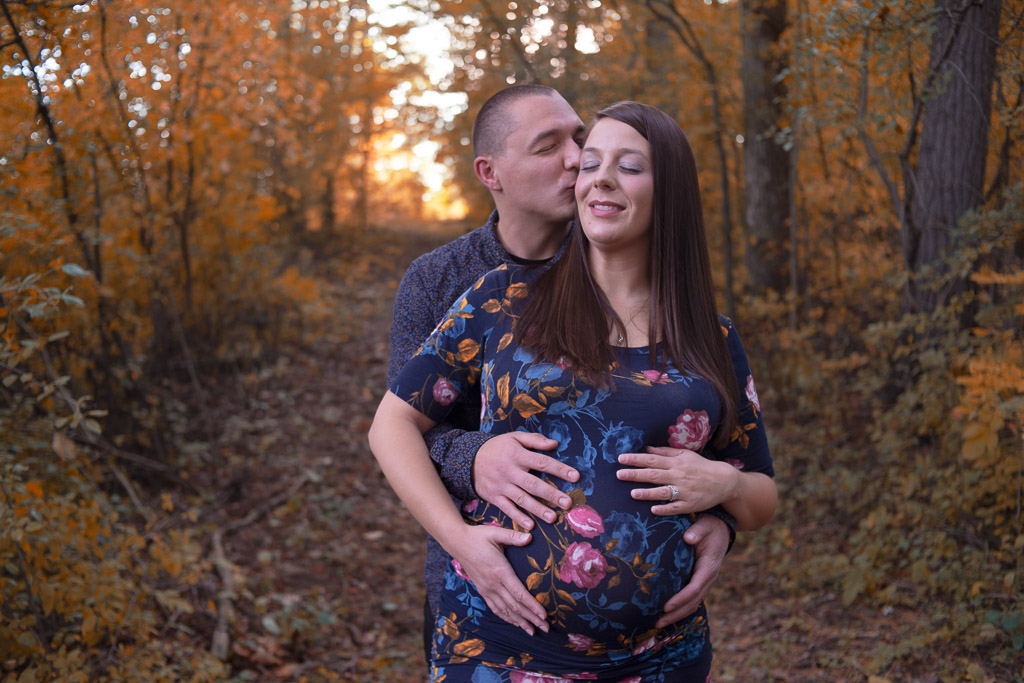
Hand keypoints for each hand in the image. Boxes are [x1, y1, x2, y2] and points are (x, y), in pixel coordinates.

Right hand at [448, 523, 548, 634]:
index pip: (519, 594)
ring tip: (533, 631)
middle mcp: (493, 584)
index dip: (532, 606)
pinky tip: (515, 623)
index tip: (544, 615)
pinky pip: (495, 608)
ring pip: (506, 611)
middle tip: (546, 628)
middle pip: (515, 607)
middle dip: (532, 618)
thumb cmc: (478, 536)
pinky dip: (507, 617)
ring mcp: (487, 589)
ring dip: (520, 622)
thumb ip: (513, 536)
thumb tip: (530, 536)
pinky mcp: (482, 590)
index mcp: (500, 572)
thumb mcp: (496, 533)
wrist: (457, 542)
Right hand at [474, 432, 579, 529]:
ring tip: (553, 518)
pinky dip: (518, 518)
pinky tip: (531, 526)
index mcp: (517, 455)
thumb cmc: (497, 448)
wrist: (468, 459)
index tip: (575, 476)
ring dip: (538, 509)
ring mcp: (501, 486)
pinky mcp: (494, 497)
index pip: (542, 462)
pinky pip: (507, 509)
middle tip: (568, 503)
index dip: (559, 469)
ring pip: (522, 499)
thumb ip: (535, 440)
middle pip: (533, 484)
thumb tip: (555, 444)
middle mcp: (509, 471)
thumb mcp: (514, 437)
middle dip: (551, 494)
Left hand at [616, 446, 736, 514]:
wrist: (724, 480)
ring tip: (632, 494)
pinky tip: (653, 510)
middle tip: (619, 474)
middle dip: (636, 474)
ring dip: (648, 493)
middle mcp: (679, 476)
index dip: (636, 459)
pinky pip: (676, 508)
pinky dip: (665, 509)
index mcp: (676, 463)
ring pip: (663, 492)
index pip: (652, 460)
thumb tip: (646, 449)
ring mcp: (685, 491)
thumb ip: (665, 452)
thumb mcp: (685, 454)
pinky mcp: (690, 505)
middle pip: (654, 475)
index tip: (621, 458)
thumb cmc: (701, 466)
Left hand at [656, 514, 728, 627]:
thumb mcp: (705, 525)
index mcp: (709, 567)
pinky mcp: (699, 582)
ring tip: (658, 623)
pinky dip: (680, 609)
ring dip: (676, 615)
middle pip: (692, 602)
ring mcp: (705, 582)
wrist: (720, 530)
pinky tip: (667, 614)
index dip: (681, 599)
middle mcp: (708, 578)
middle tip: (657, 623)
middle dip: (676, 614)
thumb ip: (697, 531)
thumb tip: (687, 537)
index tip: (666, 606)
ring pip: (692, 604)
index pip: (694, 588)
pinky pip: (691, 600)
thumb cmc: (710, 527)